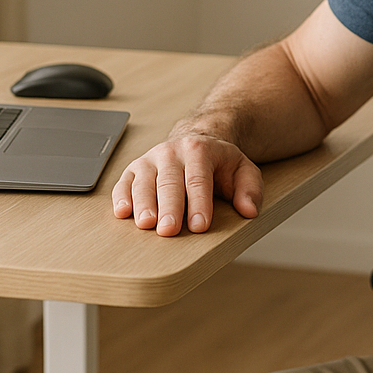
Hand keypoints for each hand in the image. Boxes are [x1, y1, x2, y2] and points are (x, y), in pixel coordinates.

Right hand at [111, 133, 262, 236]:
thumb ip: (250, 189)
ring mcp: (150, 160)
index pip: (199, 180)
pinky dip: (122, 197)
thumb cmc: (219, 164)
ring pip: (144, 182)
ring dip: (143, 204)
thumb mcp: (243, 170)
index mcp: (199, 150)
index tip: (199, 226)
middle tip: (169, 230)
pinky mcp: (134, 170)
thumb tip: (249, 210)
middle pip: (169, 182)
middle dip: (169, 207)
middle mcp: (171, 153)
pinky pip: (124, 183)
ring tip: (146, 224)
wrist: (196, 142)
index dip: (199, 204)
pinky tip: (123, 212)